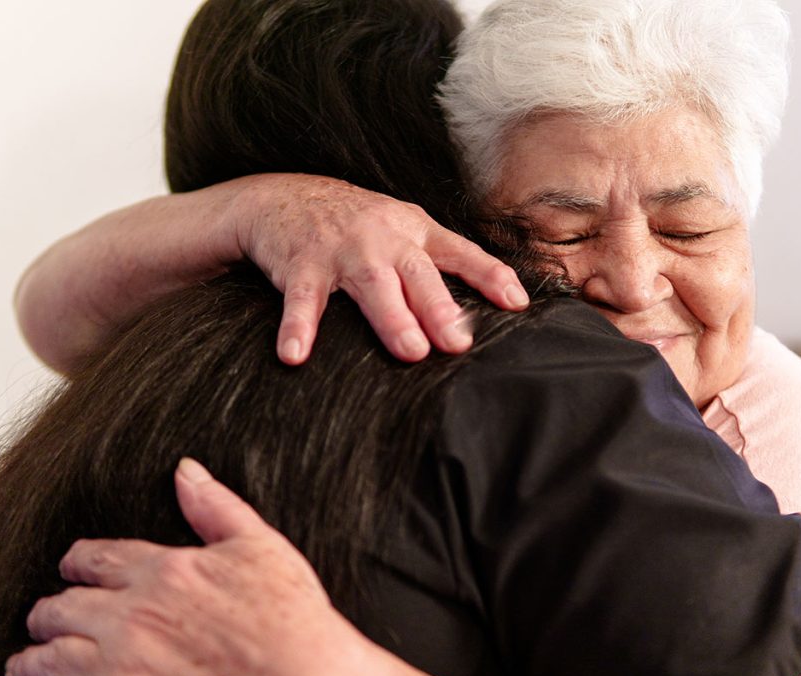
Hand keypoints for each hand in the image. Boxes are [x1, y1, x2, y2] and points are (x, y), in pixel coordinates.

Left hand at [4, 459, 420, 675]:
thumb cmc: (288, 618)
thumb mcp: (260, 547)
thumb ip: (216, 507)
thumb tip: (186, 470)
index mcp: (163, 571)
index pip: (97, 558)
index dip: (77, 561)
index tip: (72, 566)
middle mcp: (132, 616)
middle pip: (63, 607)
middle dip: (51, 610)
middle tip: (47, 614)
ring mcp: (121, 665)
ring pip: (51, 656)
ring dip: (36, 655)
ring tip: (30, 658)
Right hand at [238, 174, 528, 363]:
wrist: (284, 196)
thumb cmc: (354, 225)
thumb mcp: (400, 231)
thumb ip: (434, 266)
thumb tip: (476, 317)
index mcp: (412, 231)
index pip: (459, 252)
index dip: (488, 274)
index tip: (516, 302)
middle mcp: (382, 238)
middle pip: (417, 271)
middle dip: (439, 305)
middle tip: (459, 342)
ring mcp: (342, 249)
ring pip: (371, 283)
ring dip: (392, 317)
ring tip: (411, 350)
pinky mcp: (301, 264)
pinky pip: (301, 299)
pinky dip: (298, 327)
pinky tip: (295, 355)